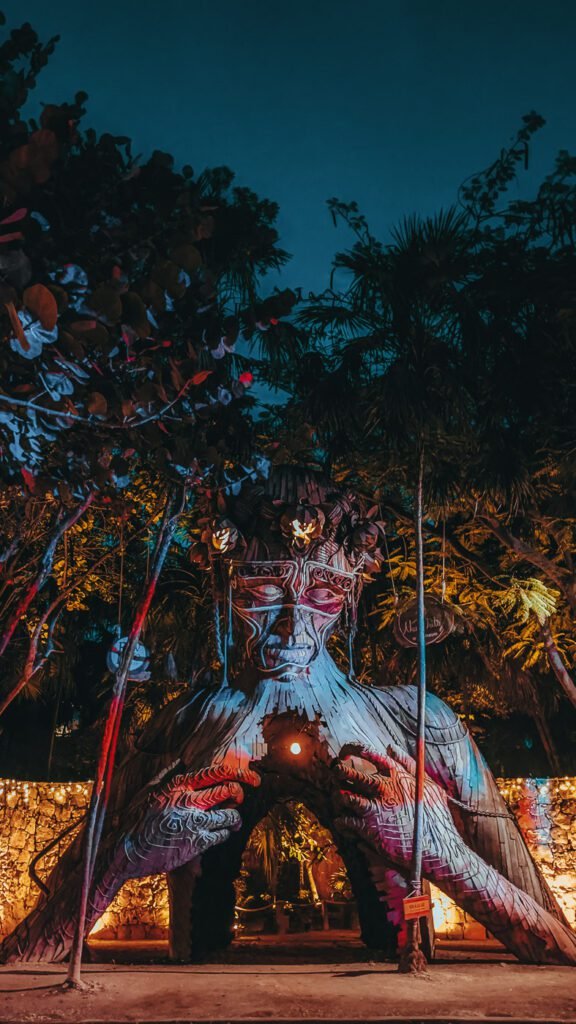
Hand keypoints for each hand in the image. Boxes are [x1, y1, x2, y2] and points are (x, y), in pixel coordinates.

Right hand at [123, 763, 259, 874]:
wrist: (129, 851)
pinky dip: (224, 834)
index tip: (253, 779)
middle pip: (229, 790)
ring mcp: (194, 822)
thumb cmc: (141, 820)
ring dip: (235, 818)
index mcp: (179, 785)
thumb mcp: (151, 791)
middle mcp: (188, 800)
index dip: (240, 773)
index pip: (216, 772)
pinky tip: (218, 834)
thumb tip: (181, 761)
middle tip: (240, 799)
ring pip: (231, 815)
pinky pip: (222, 834)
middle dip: (240, 794)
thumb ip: (169, 775)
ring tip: (232, 821)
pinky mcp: (196, 842)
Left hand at [334, 745, 451, 870]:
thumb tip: (390, 748)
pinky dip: (341, 822)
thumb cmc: (436, 817)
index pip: (370, 754)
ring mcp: (375, 808)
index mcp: (397, 775)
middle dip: (339, 770)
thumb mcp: (429, 786)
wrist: (438, 849)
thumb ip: (408, 765)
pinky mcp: (369, 828)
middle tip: (336, 772)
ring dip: (338, 796)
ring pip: (343, 794)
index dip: (356, 751)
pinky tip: (344, 824)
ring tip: (339, 799)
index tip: (349, 753)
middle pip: (350, 772)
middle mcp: (383, 788)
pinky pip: (345, 821)